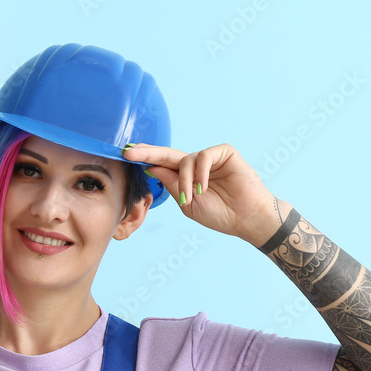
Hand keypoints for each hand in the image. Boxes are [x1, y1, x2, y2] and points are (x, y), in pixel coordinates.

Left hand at [123, 143, 281, 245]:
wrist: (246, 219)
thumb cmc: (220, 214)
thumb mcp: (188, 204)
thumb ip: (172, 185)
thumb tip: (152, 168)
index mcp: (185, 177)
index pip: (161, 164)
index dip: (144, 158)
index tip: (125, 155)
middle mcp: (195, 165)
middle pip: (167, 154)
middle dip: (147, 152)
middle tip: (128, 152)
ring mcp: (210, 158)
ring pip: (185, 160)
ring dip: (185, 180)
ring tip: (192, 196)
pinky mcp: (224, 152)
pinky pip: (204, 156)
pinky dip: (201, 173)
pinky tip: (203, 187)